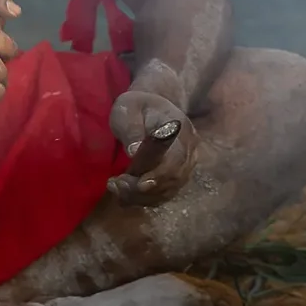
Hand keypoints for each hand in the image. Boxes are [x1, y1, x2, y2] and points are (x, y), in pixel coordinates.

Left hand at [106, 61, 199, 206]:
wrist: (149, 109)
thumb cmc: (135, 106)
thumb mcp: (128, 109)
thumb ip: (132, 128)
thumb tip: (134, 151)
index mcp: (181, 129)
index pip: (177, 158)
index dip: (161, 174)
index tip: (140, 184)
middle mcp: (189, 151)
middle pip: (174, 178)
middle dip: (145, 188)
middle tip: (116, 184)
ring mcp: (184, 166)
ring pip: (168, 191)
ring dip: (141, 196)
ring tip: (115, 187)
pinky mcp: (174, 177)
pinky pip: (162, 195)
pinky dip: (143, 199)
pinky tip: (123, 194)